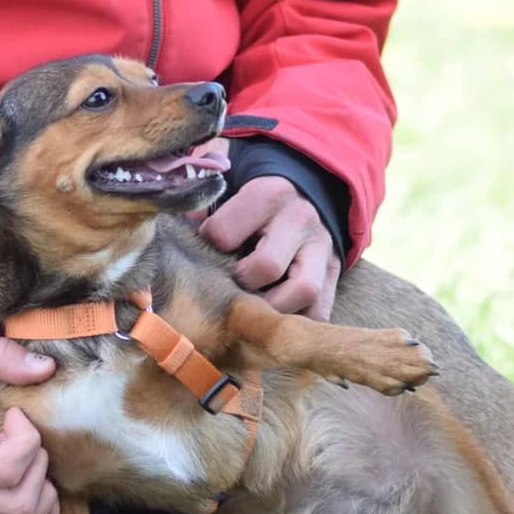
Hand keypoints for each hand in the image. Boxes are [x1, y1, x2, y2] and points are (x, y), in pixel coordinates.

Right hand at [0, 330, 59, 513]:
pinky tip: (30, 477)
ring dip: (41, 494)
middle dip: (37, 465)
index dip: (26, 440)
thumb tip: (45, 369)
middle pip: (19, 504)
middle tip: (23, 438)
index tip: (15, 414)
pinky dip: (38, 510)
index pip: (5, 470)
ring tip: (28, 460)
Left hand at [199, 174, 341, 320]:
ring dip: (272, 309)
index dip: (208, 247)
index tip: (206, 249)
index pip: (223, 233)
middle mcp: (299, 220)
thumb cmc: (255, 203)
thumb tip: (179, 226)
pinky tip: (274, 318)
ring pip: (304, 292)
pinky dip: (296, 323)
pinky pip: (320, 312)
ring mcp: (322, 250)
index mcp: (267, 195)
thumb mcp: (230, 190)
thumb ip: (202, 207)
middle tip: (230, 286)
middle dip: (241, 285)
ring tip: (253, 307)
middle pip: (266, 267)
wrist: (306, 195)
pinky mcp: (334, 276)